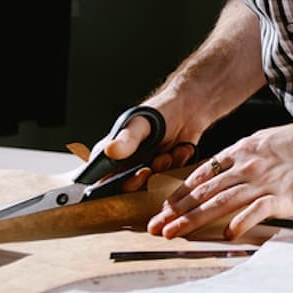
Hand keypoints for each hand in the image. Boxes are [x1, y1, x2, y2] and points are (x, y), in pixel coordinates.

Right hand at [86, 99, 202, 191]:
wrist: (190, 106)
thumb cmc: (161, 110)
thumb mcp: (141, 123)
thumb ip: (127, 138)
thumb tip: (110, 151)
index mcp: (113, 152)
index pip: (102, 179)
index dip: (115, 185)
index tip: (136, 174)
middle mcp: (128, 163)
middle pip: (128, 187)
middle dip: (144, 178)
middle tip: (153, 165)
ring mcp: (148, 167)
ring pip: (152, 184)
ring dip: (163, 168)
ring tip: (169, 151)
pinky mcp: (166, 170)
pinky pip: (171, 178)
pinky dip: (178, 164)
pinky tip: (182, 149)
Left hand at [147, 121, 292, 239]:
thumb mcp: (264, 140)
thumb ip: (241, 156)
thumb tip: (220, 170)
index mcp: (242, 151)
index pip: (203, 174)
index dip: (181, 193)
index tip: (165, 207)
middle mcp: (247, 166)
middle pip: (204, 191)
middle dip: (177, 210)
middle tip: (157, 225)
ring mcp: (263, 181)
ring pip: (220, 201)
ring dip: (194, 218)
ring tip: (175, 231)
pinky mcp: (281, 196)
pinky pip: (255, 211)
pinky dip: (239, 222)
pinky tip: (225, 233)